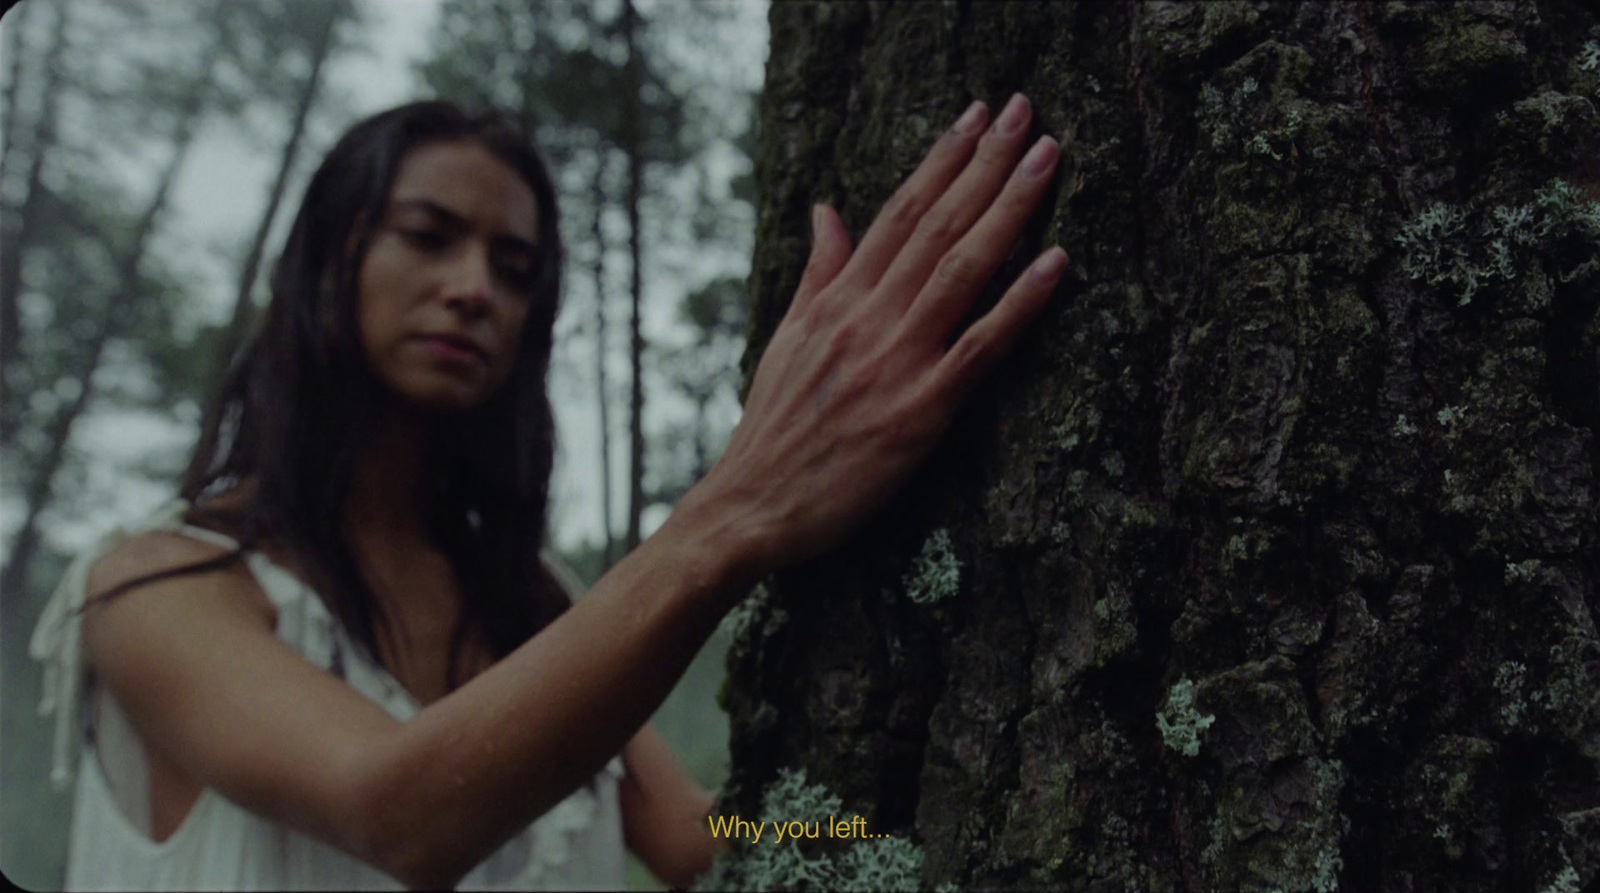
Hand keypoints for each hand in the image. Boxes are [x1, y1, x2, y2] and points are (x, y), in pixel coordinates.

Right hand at [690, 93, 1065, 571]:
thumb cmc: (773, 429)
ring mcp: (896, 362)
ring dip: (1008, 208)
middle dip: (985, 163)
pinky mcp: (921, 411)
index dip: (942, 160)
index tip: (977, 116)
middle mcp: (868, 319)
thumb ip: (819, 273)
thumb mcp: (787, 339)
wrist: (752, 504)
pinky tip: (1056, 262)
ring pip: (962, 269)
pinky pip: (981, 347)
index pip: (898, 212)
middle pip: (936, 225)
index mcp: (838, 300)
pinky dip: (1019, 303)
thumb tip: (828, 209)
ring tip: (1047, 158)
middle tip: (1027, 113)